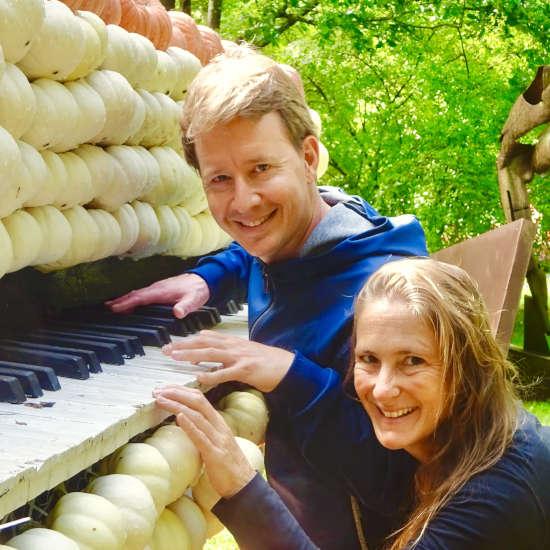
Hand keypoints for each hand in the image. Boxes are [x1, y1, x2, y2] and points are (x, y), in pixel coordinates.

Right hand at [104, 273, 208, 317]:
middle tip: (106, 308)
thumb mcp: (194, 300)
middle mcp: (156, 289)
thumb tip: (177, 312)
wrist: (204, 280)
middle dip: (120, 301)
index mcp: (161, 291)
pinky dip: (133, 299)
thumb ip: (185, 307)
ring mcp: (157, 289)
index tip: (114, 308)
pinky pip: (143, 295)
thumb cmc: (198, 290)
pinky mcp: (160, 291)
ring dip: (125, 300)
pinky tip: (130, 305)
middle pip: (134, 295)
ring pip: (137, 294)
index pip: (140, 297)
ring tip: (112, 307)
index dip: (126, 303)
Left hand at [153, 385, 255, 498]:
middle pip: (197, 401)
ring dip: (177, 405)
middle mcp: (219, 426)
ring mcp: (218, 439)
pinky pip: (201, 437)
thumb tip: (183, 419)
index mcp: (218, 422)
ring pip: (197, 415)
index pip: (199, 398)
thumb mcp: (215, 440)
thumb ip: (202, 429)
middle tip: (157, 390)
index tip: (164, 389)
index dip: (180, 391)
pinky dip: (190, 425)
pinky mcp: (215, 454)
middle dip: (176, 393)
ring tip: (161, 399)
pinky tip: (179, 417)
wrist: (244, 484)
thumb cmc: (227, 464)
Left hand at [163, 332, 294, 391]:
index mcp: (233, 342)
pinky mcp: (246, 369)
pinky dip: (211, 374)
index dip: (188, 340)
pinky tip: (199, 376)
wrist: (288, 366)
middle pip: (204, 343)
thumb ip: (226, 349)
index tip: (173, 344)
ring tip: (176, 358)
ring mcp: (240, 357)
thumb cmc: (267, 361)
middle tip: (167, 349)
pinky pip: (225, 372)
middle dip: (184, 345)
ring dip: (191, 355)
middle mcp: (234, 346)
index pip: (206, 338)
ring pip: (211, 353)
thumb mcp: (244, 350)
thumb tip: (208, 346)